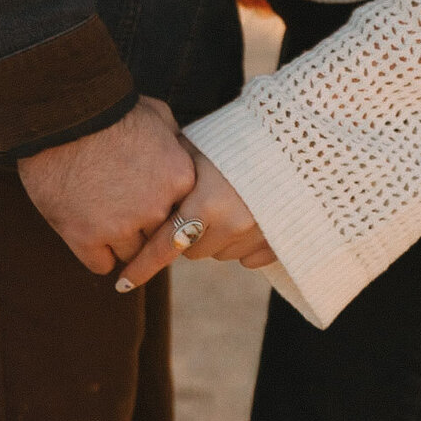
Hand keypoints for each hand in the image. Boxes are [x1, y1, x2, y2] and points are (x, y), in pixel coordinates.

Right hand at [17, 96, 194, 274]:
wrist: (63, 115)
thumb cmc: (110, 110)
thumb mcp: (157, 114)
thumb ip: (175, 142)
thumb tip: (181, 154)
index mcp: (179, 179)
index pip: (184, 213)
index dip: (165, 206)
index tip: (150, 198)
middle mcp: (156, 209)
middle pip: (159, 237)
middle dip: (144, 224)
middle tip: (124, 205)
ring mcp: (121, 227)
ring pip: (131, 255)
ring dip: (119, 240)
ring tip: (102, 214)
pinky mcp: (86, 239)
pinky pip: (101, 264)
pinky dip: (95, 252)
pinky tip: (87, 230)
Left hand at [114, 144, 275, 292]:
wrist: (299, 138)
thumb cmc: (242, 136)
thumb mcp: (202, 147)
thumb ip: (173, 167)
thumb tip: (140, 180)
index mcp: (208, 200)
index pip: (165, 244)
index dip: (141, 266)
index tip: (121, 284)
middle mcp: (232, 223)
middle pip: (193, 251)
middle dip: (190, 233)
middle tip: (198, 204)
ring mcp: (257, 235)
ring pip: (220, 254)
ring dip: (216, 237)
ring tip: (229, 202)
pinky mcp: (279, 243)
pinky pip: (249, 258)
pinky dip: (243, 242)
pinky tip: (251, 213)